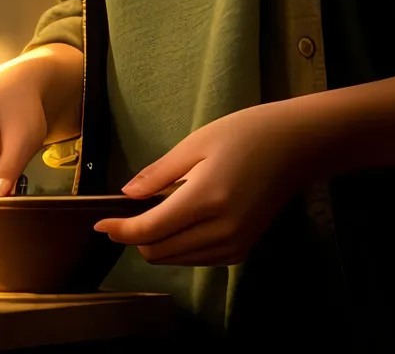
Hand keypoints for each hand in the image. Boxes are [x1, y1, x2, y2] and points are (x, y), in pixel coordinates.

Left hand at [94, 101, 310, 265]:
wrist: (294, 147)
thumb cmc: (245, 134)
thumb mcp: (198, 142)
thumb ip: (161, 172)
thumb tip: (128, 194)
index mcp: (207, 199)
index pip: (151, 230)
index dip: (121, 230)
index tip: (100, 223)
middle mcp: (221, 230)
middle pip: (160, 251)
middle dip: (136, 236)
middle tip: (129, 210)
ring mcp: (234, 244)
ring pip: (176, 260)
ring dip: (157, 243)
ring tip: (159, 210)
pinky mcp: (242, 249)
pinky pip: (197, 259)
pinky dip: (179, 247)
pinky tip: (181, 221)